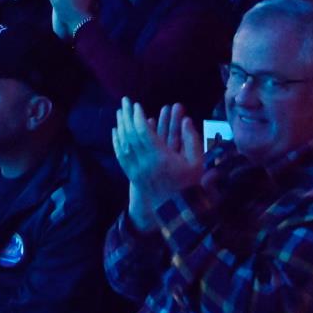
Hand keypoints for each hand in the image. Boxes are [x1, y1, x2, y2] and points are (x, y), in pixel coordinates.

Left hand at [112, 98, 204, 228]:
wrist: (177, 211)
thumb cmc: (189, 184)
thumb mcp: (197, 162)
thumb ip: (192, 140)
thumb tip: (187, 120)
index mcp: (160, 158)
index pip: (143, 133)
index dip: (138, 117)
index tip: (137, 105)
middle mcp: (144, 163)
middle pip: (130, 135)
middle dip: (127, 116)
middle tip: (125, 101)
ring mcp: (136, 170)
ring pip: (123, 145)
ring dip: (121, 126)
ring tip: (120, 112)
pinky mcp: (132, 175)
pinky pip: (120, 156)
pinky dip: (117, 142)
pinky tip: (116, 131)